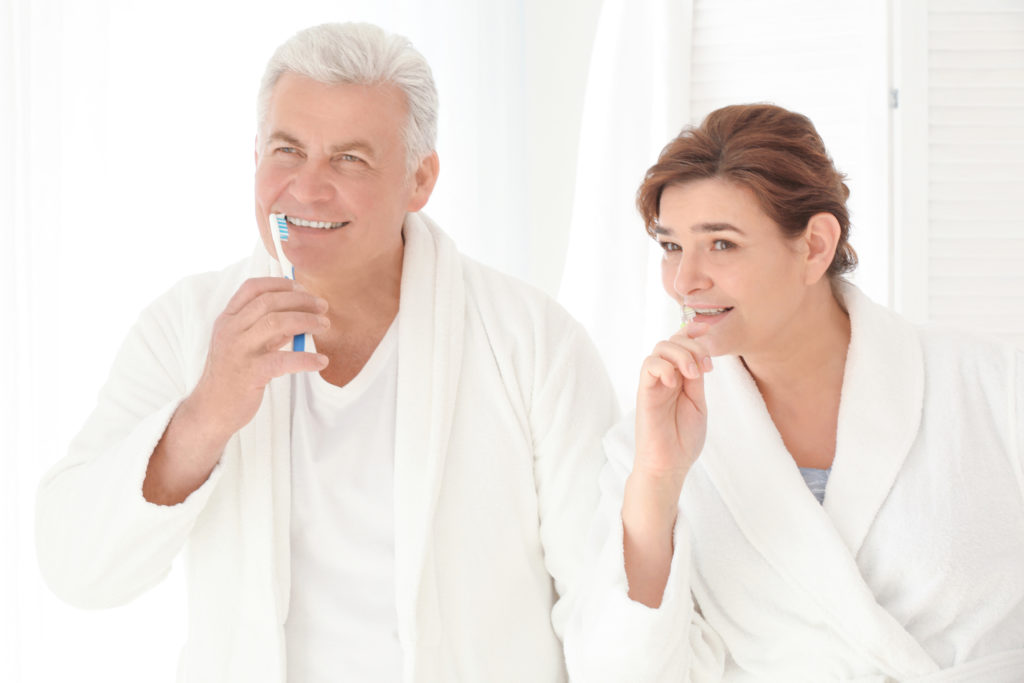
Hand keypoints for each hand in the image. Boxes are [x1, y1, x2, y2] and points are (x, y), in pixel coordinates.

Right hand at [188, 277, 329, 439]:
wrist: (211, 410)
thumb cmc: (232, 375)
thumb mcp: (245, 345)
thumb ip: (267, 330)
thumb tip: (298, 315)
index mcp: (228, 320)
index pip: (252, 288)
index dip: (280, 283)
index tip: (302, 287)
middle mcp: (230, 330)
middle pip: (269, 302)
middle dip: (300, 300)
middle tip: (323, 306)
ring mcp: (239, 350)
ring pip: (276, 323)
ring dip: (306, 320)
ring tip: (324, 325)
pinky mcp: (250, 373)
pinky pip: (283, 360)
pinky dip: (305, 358)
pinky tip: (321, 361)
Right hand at [634, 322, 712, 484]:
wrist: (670, 464)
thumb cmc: (684, 438)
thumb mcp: (698, 402)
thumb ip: (696, 379)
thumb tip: (699, 354)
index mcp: (680, 377)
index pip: (681, 343)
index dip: (694, 333)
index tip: (710, 338)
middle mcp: (665, 376)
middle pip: (672, 340)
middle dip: (693, 345)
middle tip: (706, 367)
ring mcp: (654, 383)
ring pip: (660, 348)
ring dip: (681, 354)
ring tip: (693, 374)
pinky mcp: (645, 392)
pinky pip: (648, 366)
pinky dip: (663, 367)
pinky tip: (675, 383)